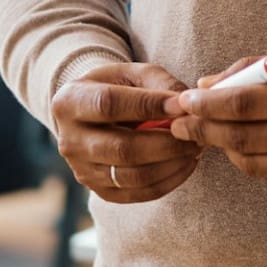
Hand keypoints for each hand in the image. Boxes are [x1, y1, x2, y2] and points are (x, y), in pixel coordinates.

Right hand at [50, 63, 203, 203]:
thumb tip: (184, 105)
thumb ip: (159, 83)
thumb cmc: (119, 87)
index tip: (183, 105)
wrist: (93, 114)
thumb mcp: (133, 73)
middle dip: (167, 142)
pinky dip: (167, 181)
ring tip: (195, 147)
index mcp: (69, 102)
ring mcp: (81, 170)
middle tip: (197, 133)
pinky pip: (136, 194)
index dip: (148, 105)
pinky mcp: (98, 190)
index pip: (109, 105)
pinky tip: (186, 164)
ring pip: (131, 176)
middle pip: (122, 148)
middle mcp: (69, 141)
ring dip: (171, 164)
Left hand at [165, 51, 266, 193]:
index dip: (206, 105)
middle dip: (203, 131)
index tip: (185, 101)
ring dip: (227, 148)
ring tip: (217, 132)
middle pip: (239, 139)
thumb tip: (209, 83)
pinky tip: (253, 144)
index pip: (241, 105)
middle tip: (181, 124)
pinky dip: (256, 160)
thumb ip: (258, 70)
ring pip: (252, 163)